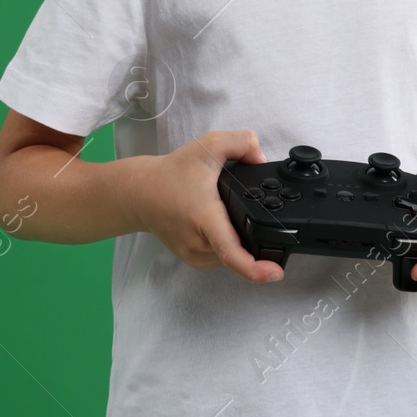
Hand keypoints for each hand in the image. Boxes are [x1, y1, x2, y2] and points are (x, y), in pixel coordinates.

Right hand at [132, 129, 285, 283]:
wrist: (140, 192)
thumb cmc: (173, 172)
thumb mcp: (210, 144)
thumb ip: (243, 142)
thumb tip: (262, 160)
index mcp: (205, 219)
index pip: (232, 253)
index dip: (256, 269)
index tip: (276, 273)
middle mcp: (200, 243)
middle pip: (241, 249)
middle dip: (255, 234)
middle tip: (248, 210)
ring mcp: (195, 255)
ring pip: (233, 254)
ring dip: (241, 238)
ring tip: (229, 213)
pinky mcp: (194, 259)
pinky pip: (222, 256)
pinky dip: (229, 242)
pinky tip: (223, 224)